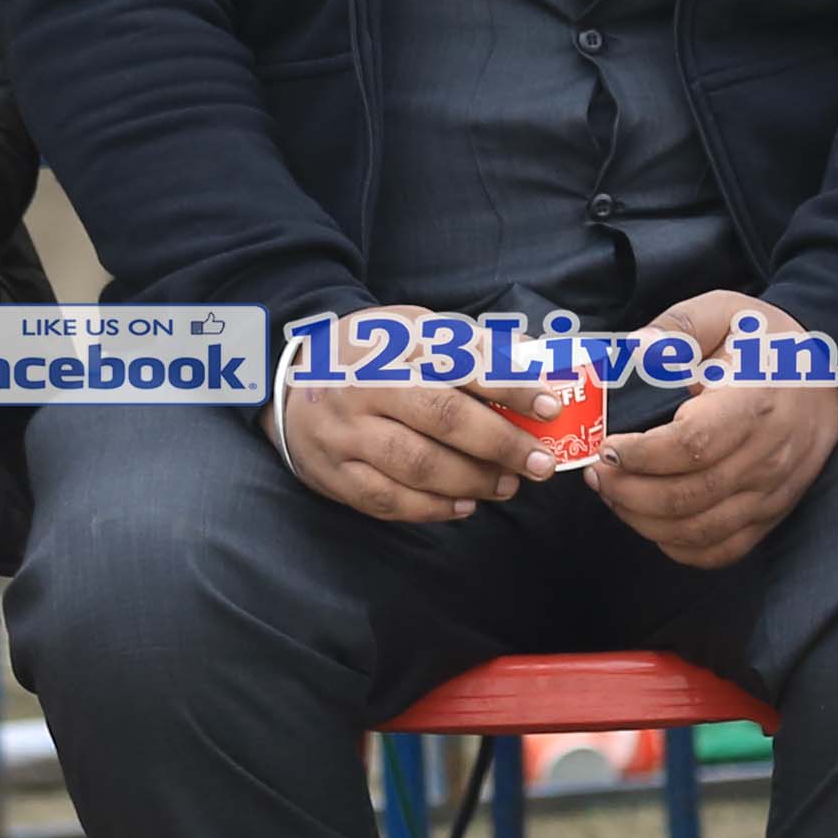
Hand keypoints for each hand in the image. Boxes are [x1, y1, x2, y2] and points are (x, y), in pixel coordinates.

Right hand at [275, 304, 553, 522]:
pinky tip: (466, 506)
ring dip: (473, 480)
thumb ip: (468, 346)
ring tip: (508, 485)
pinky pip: (389, 501)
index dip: (509, 387)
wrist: (288, 379)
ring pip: (417, 465)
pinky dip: (433, 509)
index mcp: (391, 344)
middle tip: (540, 463)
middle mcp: (366, 388)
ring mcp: (347, 434)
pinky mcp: (336, 474)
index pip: (460, 364)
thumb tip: (532, 365)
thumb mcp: (411, 328)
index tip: (549, 406)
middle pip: (442, 418)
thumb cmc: (369, 354)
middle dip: (501, 444)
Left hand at [580, 288, 837, 569]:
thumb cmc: (767, 343)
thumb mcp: (724, 312)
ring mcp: (772, 492)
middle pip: (687, 496)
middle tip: (596, 474)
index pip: (692, 444)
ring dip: (642, 521)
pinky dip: (678, 546)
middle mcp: (768, 456)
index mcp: (754, 402)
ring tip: (614, 494)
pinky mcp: (772, 513)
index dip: (641, 454)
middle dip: (626, 492)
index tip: (607, 447)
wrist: (830, 375)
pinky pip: (721, 551)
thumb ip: (677, 327)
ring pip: (697, 531)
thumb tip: (635, 350)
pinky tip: (650, 521)